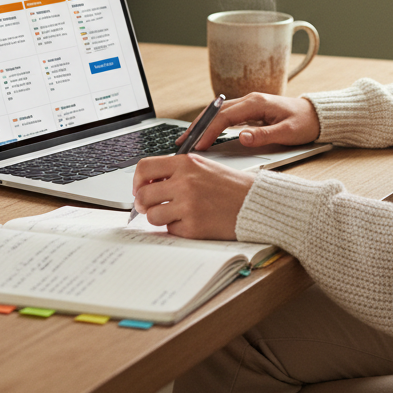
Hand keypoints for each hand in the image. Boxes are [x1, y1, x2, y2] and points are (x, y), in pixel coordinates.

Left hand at [132, 153, 254, 238]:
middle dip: (143, 204)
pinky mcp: (193, 227)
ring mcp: (188, 205)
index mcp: (186, 163)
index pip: (145, 167)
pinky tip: (192, 221)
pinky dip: (177, 228)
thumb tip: (148, 183)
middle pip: (143, 195)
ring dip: (159, 217)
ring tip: (174, 214)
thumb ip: (178, 171)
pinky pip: (170, 230)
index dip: (137, 181)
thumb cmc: (231, 186)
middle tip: (152, 206)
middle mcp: (185, 182)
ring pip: (152, 215)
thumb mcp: (204, 167)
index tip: (140, 188)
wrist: (256, 203)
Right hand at [187, 93, 320, 151]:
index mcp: (257, 103)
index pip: (225, 116)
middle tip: (182, 143)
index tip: (198, 146)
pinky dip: (212, 125)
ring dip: (202, 125)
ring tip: (188, 140)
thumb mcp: (288, 132)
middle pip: (216, 112)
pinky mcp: (250, 111)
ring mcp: (249, 104)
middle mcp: (250, 100)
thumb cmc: (304, 123)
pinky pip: (225, 116)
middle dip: (198, 127)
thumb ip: (264, 135)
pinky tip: (204, 135)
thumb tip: (242, 137)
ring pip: (219, 113)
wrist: (317, 116)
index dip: (209, 131)